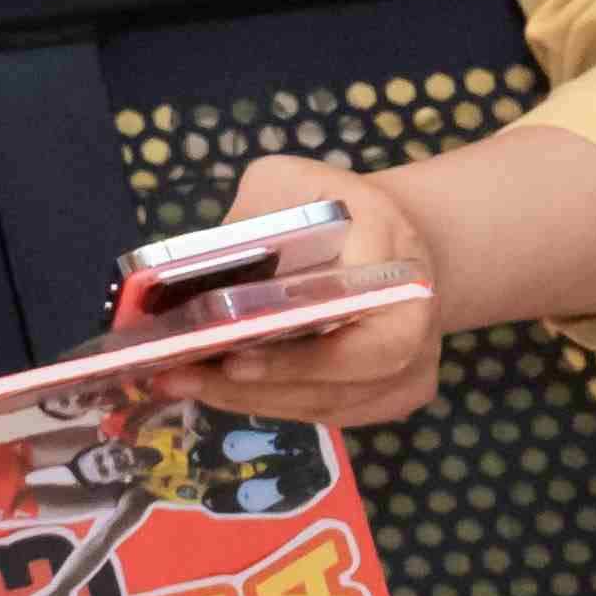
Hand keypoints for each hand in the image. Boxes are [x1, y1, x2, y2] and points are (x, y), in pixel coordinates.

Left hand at [171, 154, 443, 430]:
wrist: (395, 242)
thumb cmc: (340, 209)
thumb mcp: (299, 183)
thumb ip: (262, 211)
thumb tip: (205, 260)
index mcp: (402, 272)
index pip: (357, 325)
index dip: (301, 354)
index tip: (234, 356)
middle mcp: (416, 332)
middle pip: (341, 380)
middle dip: (258, 383)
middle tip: (183, 376)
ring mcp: (408, 374)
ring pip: (325, 403)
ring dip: (249, 398)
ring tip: (179, 382)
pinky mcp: (388, 398)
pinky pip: (325, 412)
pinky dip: (269, 402)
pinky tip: (214, 390)